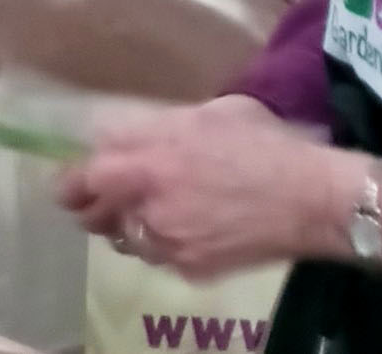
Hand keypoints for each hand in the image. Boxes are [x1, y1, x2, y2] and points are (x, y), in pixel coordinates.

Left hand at [60, 98, 355, 282]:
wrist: (312, 199)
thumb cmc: (265, 143)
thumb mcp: (209, 114)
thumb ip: (160, 126)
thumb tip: (133, 133)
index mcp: (147, 158)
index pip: (82, 175)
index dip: (70, 179)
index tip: (69, 178)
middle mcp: (147, 202)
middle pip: (90, 214)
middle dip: (89, 205)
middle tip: (99, 198)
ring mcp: (167, 241)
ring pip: (123, 239)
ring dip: (127, 226)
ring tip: (150, 211)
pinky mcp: (189, 267)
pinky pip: (159, 256)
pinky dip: (163, 244)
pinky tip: (187, 229)